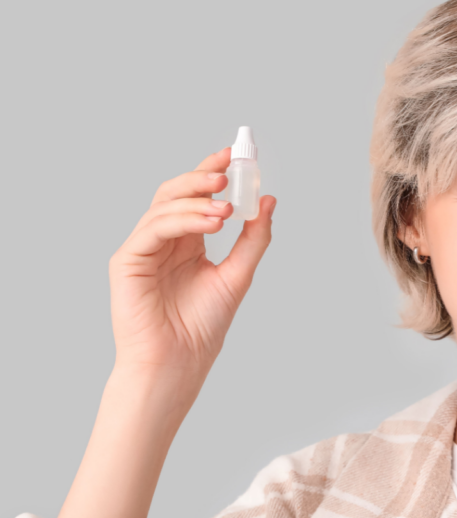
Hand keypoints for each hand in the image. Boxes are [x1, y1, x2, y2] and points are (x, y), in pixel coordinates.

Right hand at [108, 147, 275, 418]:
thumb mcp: (237, 275)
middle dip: (202, 175)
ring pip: (165, 206)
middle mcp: (164, 240)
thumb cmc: (202, 327)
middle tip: (228, 165)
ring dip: (198, 200)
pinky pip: (154, 227)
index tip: (236, 155)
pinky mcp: (127, 260)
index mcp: (188, 242)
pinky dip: (183, 219)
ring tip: (227, 208)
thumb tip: (268, 201)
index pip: (197, 198)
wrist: (179, 362)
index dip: (213, 173)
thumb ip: (253, 239)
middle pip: (176, 193)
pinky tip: (212, 221)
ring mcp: (143, 248)